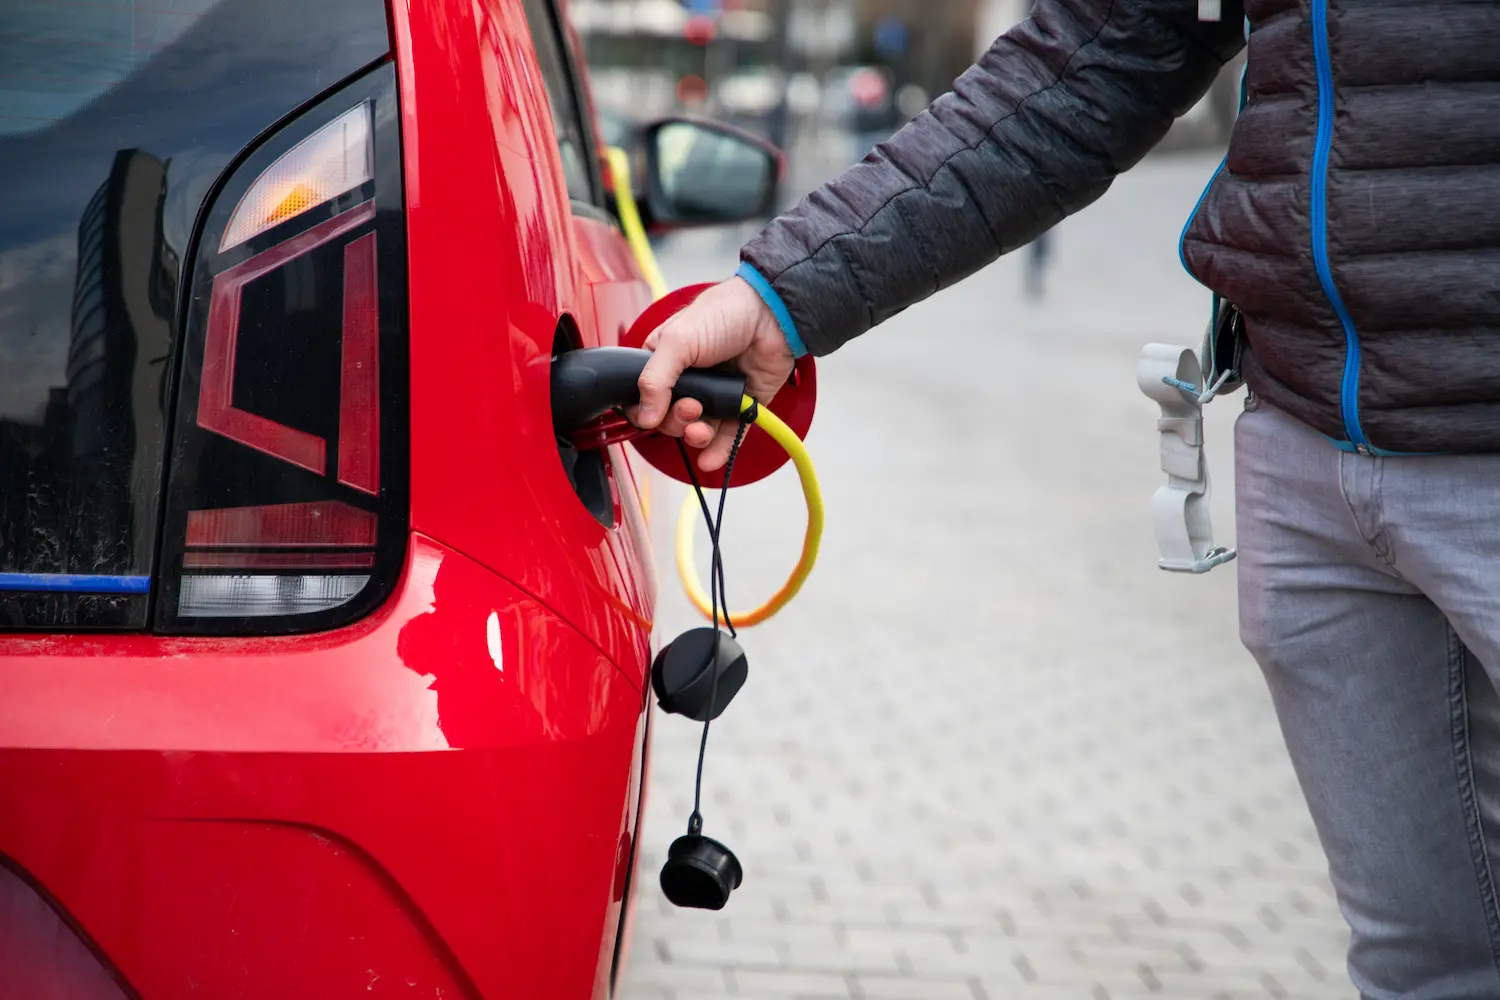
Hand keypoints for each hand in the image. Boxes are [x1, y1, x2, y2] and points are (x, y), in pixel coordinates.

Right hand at [634, 275, 795, 472]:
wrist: (772, 314)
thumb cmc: (724, 314)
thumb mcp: (677, 341)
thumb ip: (655, 380)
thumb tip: (645, 417)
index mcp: (665, 361)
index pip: (644, 397)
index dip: (645, 411)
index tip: (652, 413)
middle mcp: (689, 381)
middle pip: (670, 419)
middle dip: (676, 420)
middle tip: (690, 406)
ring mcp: (715, 395)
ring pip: (698, 431)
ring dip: (696, 437)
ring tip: (701, 429)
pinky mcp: (742, 406)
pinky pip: (729, 437)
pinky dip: (719, 451)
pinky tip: (710, 460)